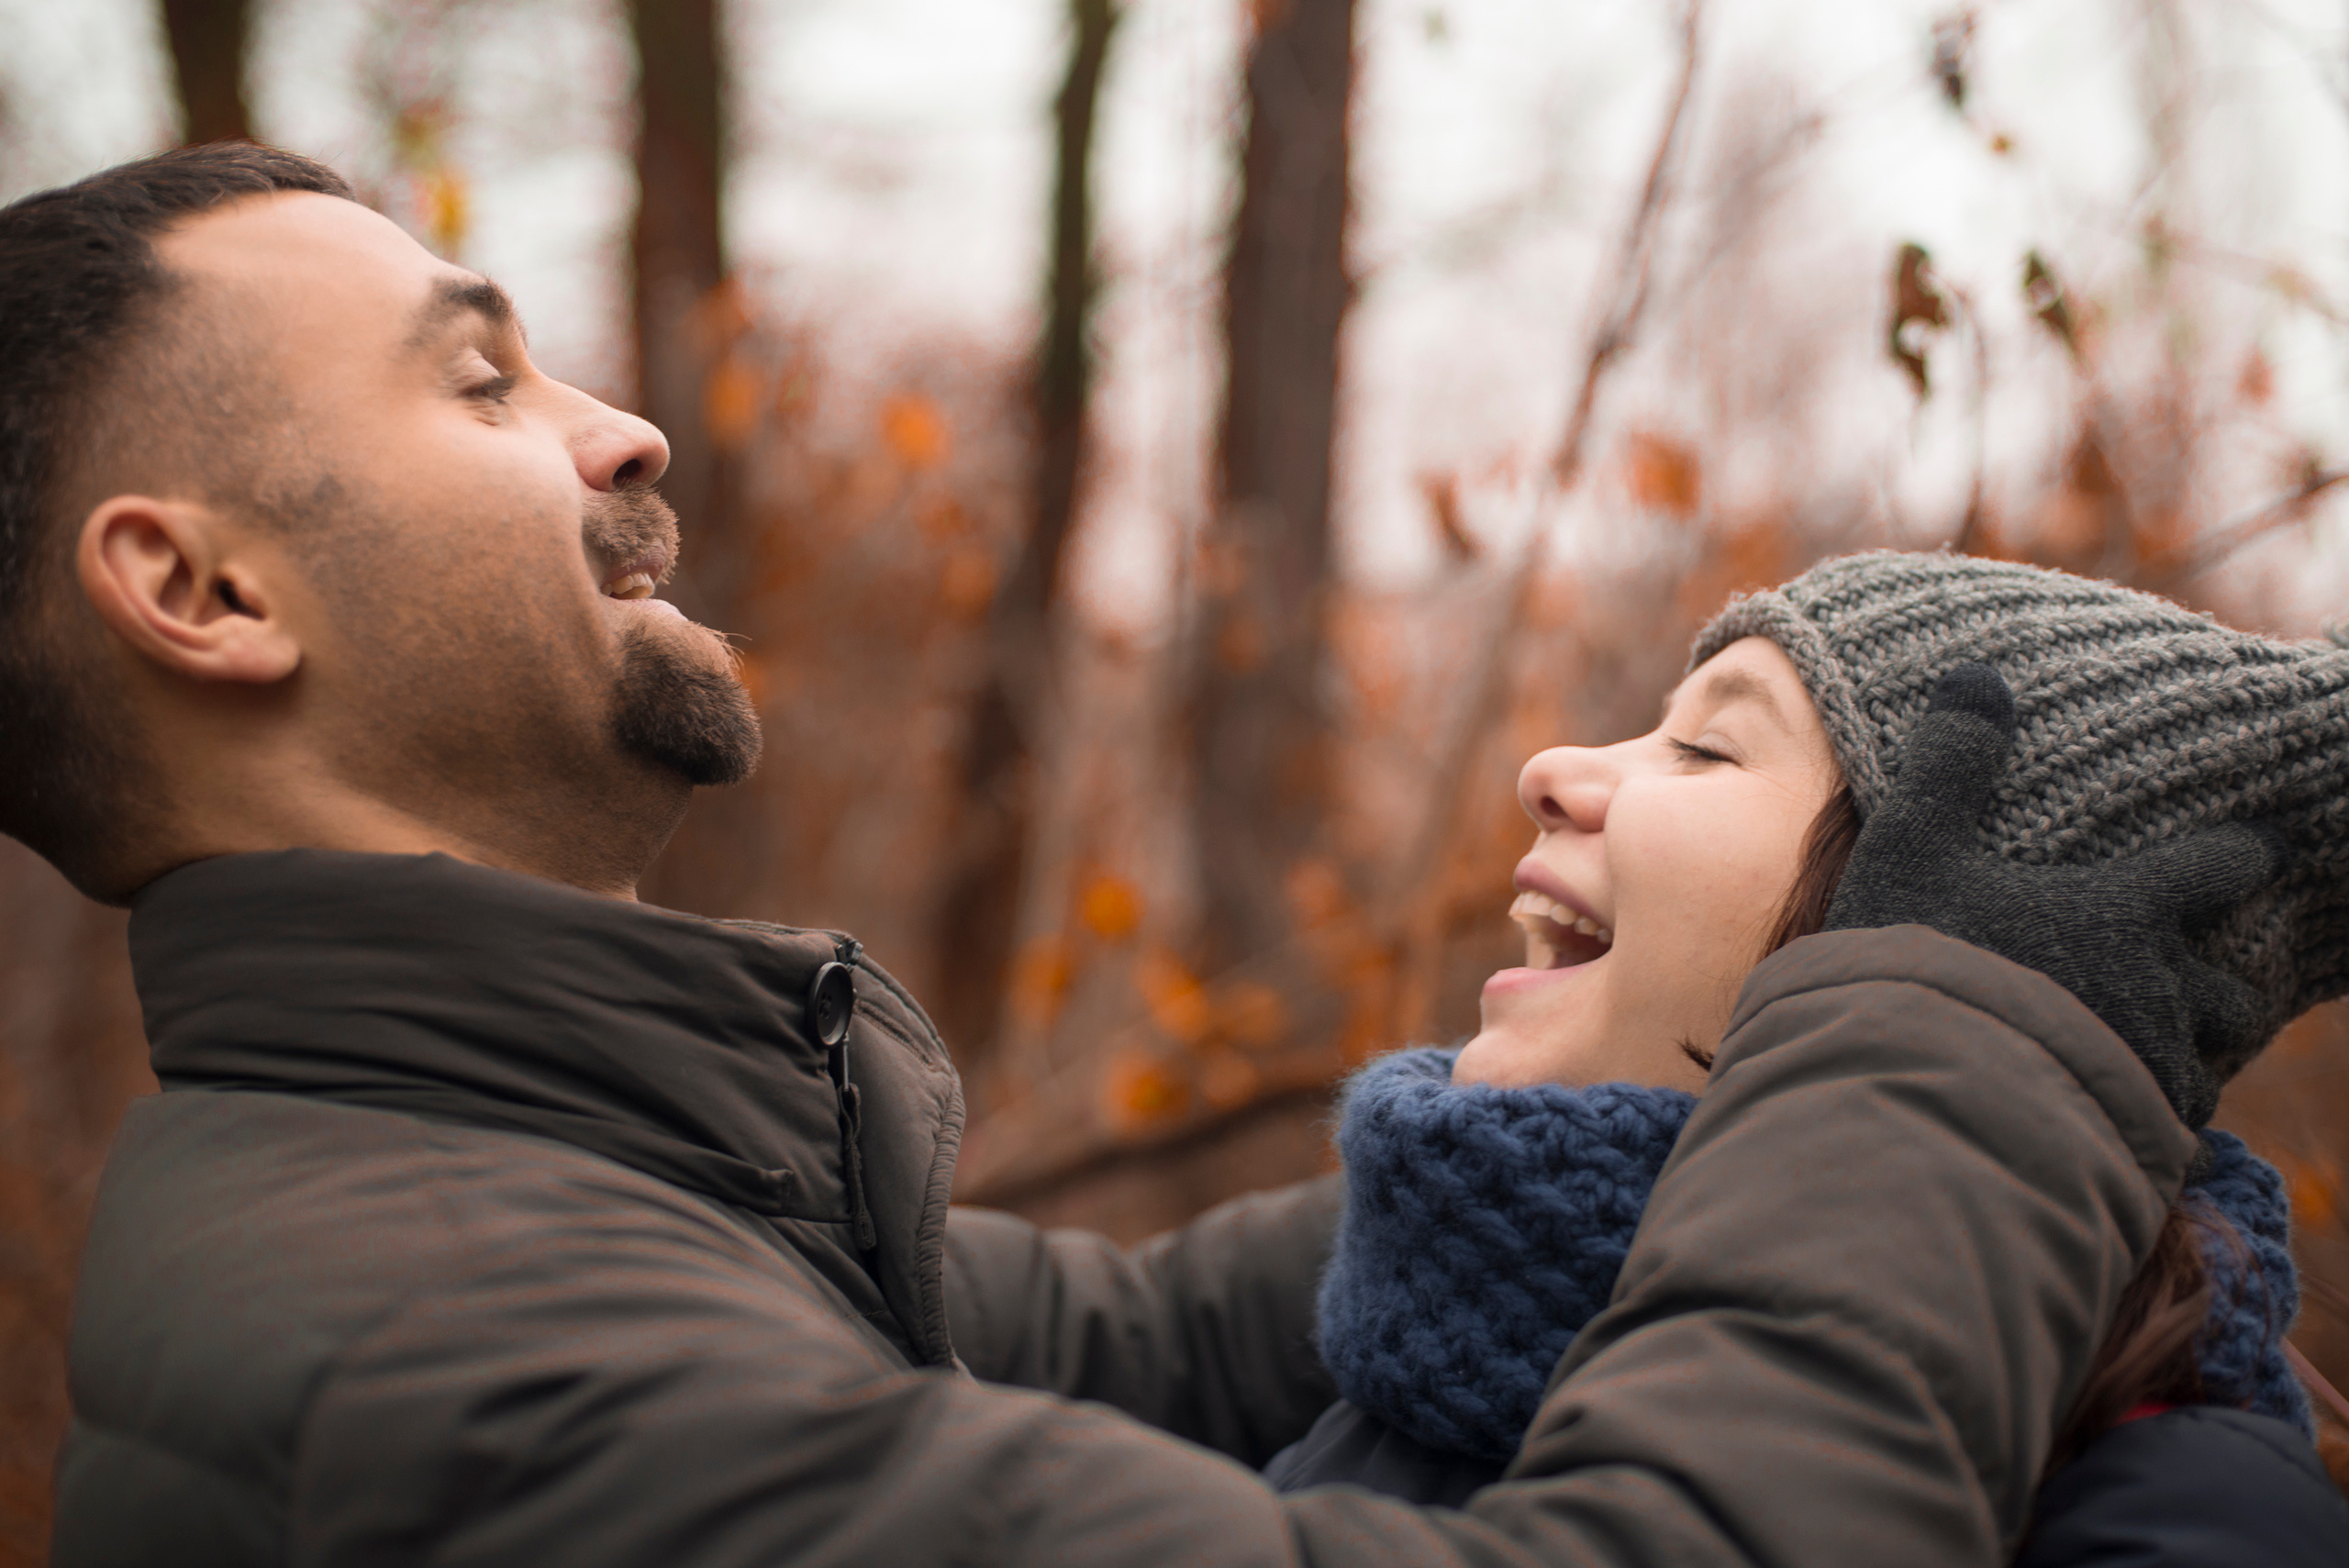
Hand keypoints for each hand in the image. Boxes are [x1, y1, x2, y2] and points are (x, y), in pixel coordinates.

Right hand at [1824, 662, 2286, 1125]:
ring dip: (2183, 1064)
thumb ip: (1950, 765)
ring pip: (2202, 1073)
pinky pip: (2165, 1141)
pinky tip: (2109, 1132)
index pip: (2214, 870)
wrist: (1921, 1091)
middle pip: (2232, 995)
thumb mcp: (1914, 846)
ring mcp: (2150, 1077)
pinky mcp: (2129, 1147)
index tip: (2262, 850)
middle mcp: (2160, 995)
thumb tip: (1976, 675)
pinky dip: (2147, 1131)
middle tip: (2202, 989)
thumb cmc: (1918, 959)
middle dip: (2222, 991)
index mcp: (2125, 914)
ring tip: (2148, 1068)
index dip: (2240, 856)